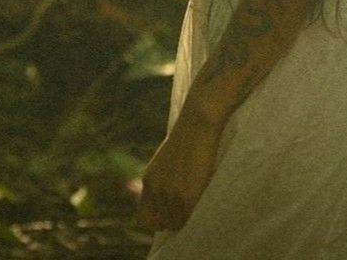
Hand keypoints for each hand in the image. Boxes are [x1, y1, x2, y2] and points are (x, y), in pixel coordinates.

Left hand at [135, 105, 223, 232]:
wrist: (198, 122)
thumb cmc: (189, 137)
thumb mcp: (167, 161)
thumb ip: (163, 182)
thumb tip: (166, 204)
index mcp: (149, 180)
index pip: (144, 219)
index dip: (158, 221)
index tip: (171, 215)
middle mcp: (155, 190)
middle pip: (161, 223)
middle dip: (174, 219)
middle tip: (189, 207)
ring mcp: (170, 195)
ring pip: (177, 223)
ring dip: (187, 217)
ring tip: (198, 200)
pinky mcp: (186, 197)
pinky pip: (188, 219)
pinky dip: (195, 215)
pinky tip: (202, 200)